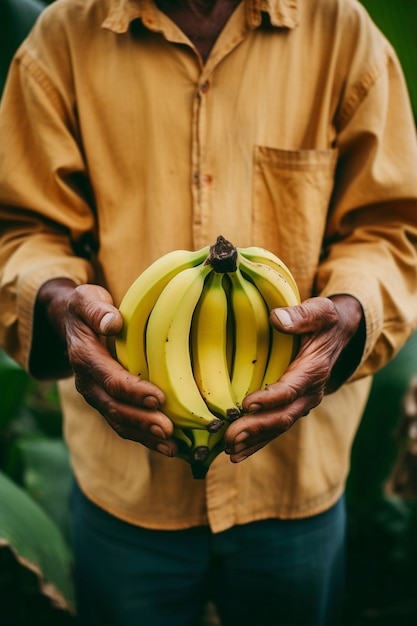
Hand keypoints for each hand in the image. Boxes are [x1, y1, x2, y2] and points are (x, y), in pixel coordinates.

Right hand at [33, 279, 177, 456]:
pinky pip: (123, 425)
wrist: (73, 323)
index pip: (110, 379)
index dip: (133, 390)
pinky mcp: (106, 404)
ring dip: (145, 436)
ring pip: (119, 422)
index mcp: (84, 358)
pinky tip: (168, 446)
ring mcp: (96, 396)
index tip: (159, 397)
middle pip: (115, 407)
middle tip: (169, 430)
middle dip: (142, 421)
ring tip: (172, 446)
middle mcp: (87, 383)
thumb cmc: (88, 308)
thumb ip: (97, 310)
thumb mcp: (87, 299)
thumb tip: (112, 323)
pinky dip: (144, 438)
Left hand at [224, 295, 364, 462]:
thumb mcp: (320, 310)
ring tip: (230, 452)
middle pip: (282, 416)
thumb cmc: (325, 319)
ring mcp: (302, 403)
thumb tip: (277, 319)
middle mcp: (309, 393)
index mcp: (314, 370)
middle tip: (230, 437)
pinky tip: (237, 452)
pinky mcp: (292, 407)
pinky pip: (275, 428)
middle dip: (256, 428)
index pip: (291, 389)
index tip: (247, 404)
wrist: (339, 333)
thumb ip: (301, 315)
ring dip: (254, 441)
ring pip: (278, 428)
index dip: (270, 398)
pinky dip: (257, 442)